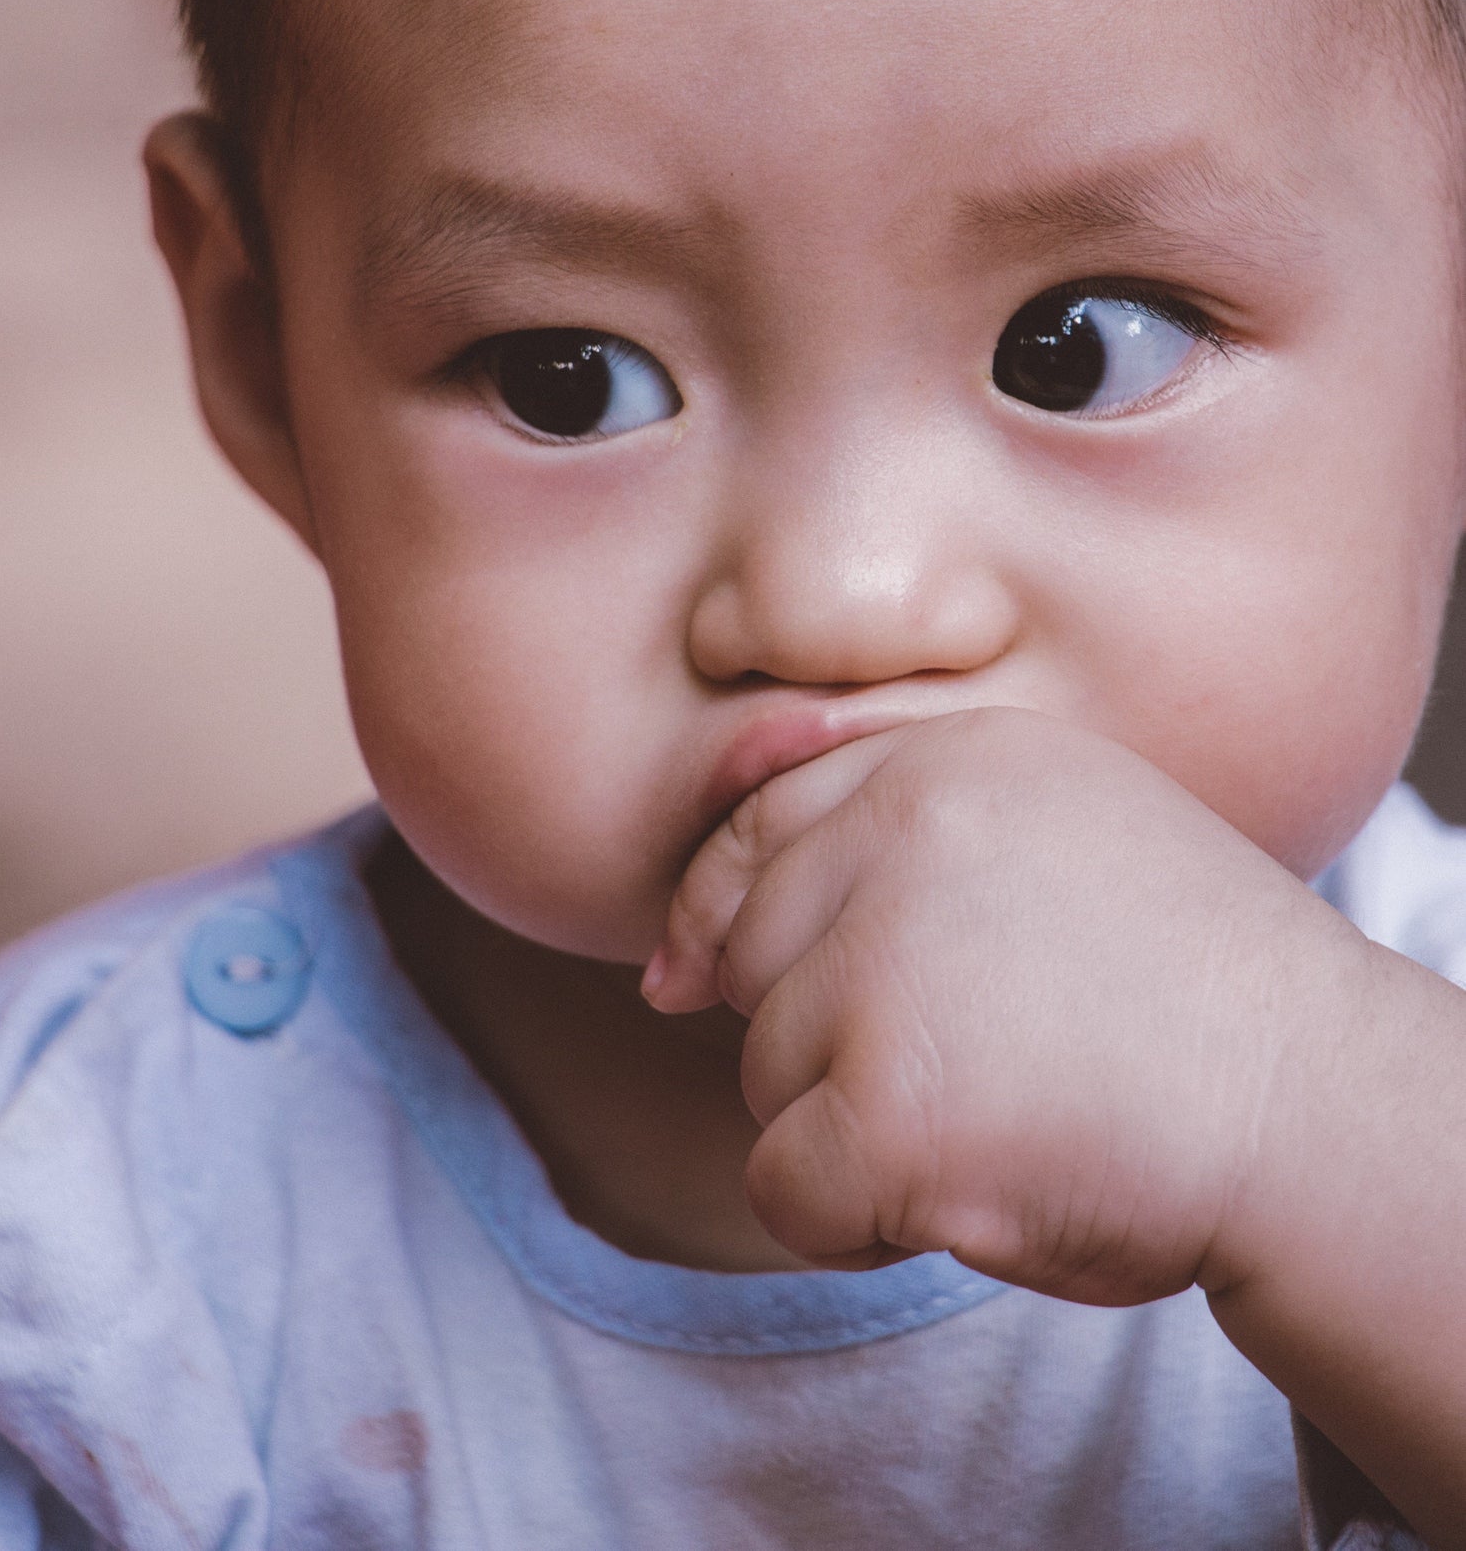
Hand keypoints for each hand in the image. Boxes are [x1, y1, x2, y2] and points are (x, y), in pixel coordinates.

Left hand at [644, 706, 1368, 1306]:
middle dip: (818, 1032)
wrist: (1314, 1104)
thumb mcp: (1053, 837)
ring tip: (1001, 1114)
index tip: (746, 985)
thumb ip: (889, 850)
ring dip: (850, 1124)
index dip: (731, 918)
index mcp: (944, 761)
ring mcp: (889, 966)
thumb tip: (666, 961)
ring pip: (763, 1072)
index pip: (755, 824)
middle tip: (966, 1064)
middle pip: (748, 957)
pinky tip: (969, 1192)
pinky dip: (854, 1219)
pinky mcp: (887, 1105)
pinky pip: (785, 1185)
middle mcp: (904, 834)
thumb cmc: (1188, 988)